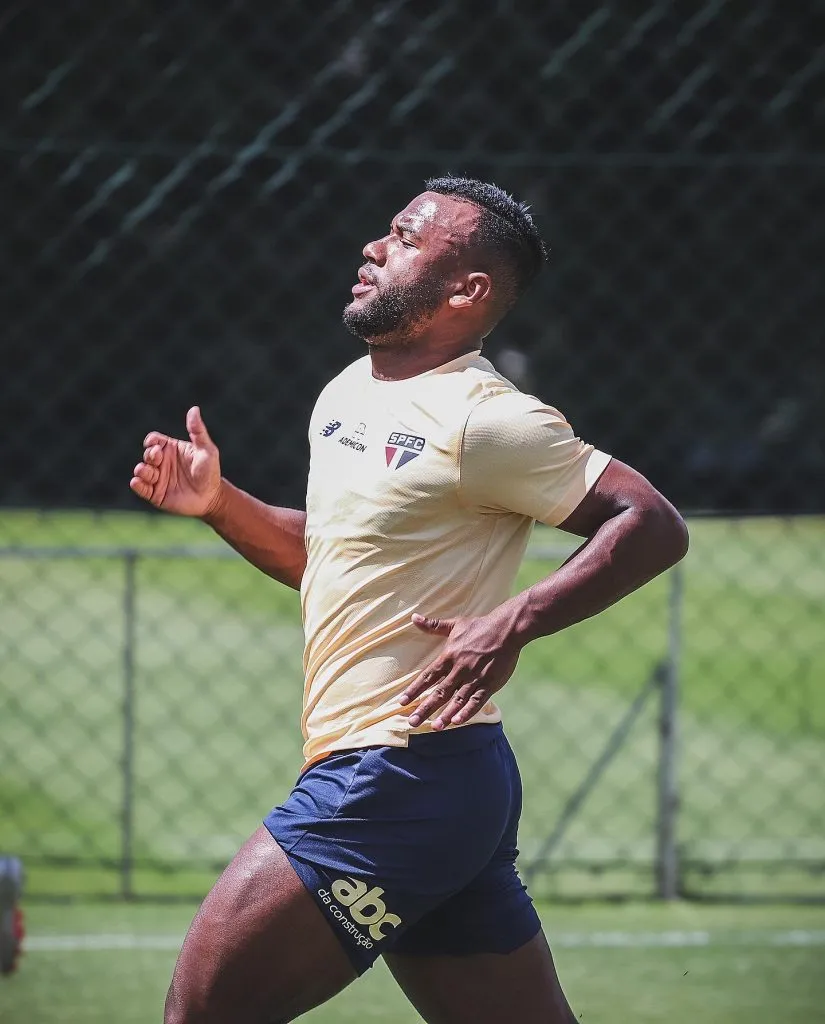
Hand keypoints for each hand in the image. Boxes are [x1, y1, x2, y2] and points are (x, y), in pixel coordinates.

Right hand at [130, 406, 222, 516]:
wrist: (212, 498)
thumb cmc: (210, 472)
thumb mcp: (207, 450)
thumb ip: (198, 431)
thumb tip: (194, 409)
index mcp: (170, 449)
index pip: (153, 440)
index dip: (151, 441)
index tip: (156, 445)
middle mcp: (162, 463)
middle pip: (147, 454)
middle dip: (149, 455)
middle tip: (157, 457)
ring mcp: (158, 478)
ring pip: (141, 471)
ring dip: (142, 470)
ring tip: (147, 471)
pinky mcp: (156, 494)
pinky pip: (141, 489)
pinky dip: (137, 485)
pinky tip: (137, 482)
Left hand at [400, 612, 521, 730]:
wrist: (507, 629)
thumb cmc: (480, 626)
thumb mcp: (455, 624)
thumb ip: (433, 625)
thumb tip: (413, 618)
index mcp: (449, 656)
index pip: (427, 676)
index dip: (414, 690)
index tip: (402, 702)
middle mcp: (459, 669)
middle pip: (439, 692)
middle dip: (424, 708)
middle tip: (412, 722)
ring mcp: (474, 678)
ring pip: (457, 699)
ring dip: (445, 714)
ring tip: (434, 728)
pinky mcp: (489, 684)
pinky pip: (477, 701)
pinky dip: (467, 711)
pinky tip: (458, 722)